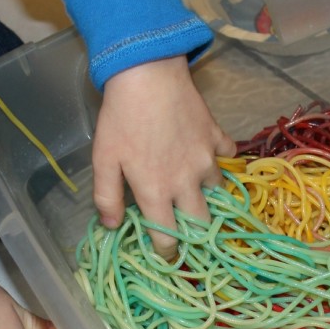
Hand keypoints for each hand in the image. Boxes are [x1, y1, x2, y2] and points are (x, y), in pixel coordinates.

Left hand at [91, 55, 235, 259]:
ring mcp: (206, 160)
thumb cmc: (121, 119)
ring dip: (207, 196)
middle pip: (201, 223)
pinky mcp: (216, 137)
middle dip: (195, 234)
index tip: (166, 254)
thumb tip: (112, 227)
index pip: (168, 237)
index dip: (167, 251)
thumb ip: (107, 197)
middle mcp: (186, 183)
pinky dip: (220, 159)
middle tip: (187, 232)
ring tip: (196, 193)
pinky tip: (209, 155)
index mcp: (157, 193)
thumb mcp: (103, 159)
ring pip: (216, 192)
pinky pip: (226, 155)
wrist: (148, 74)